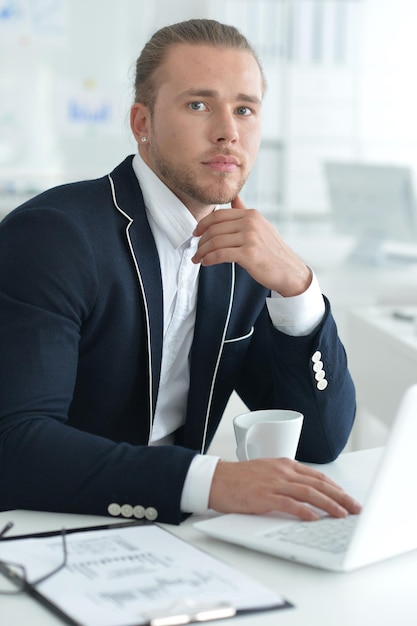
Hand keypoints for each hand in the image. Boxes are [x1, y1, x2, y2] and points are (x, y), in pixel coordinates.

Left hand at [193, 196, 310, 296]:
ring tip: (197, 259)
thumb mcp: (261, 227)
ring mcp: (250, 237)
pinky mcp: (249, 253)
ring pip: (215, 242)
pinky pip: (220, 254)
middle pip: (214, 228)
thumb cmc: (273, 252)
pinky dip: (209, 259)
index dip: (203, 224)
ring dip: (202, 252)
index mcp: (251, 214)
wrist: (290, 272)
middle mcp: (250, 222)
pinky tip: (205, 263)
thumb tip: (234, 199)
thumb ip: (245, 212)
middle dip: (200, 240)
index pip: (219, 215)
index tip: (195, 233)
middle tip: (195, 250)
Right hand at [208, 458, 361, 520]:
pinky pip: (289, 503)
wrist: (216, 479)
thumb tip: (305, 495)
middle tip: (356, 508)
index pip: (317, 476)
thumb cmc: (239, 478)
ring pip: (308, 493)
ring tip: (343, 515)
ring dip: (329, 504)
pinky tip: (315, 518)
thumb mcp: (267, 472)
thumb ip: (285, 480)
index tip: (348, 498)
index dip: (335, 488)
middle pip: (318, 484)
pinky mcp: (264, 496)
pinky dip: (304, 511)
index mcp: (284, 465)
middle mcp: (282, 471)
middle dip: (340, 497)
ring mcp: (274, 483)